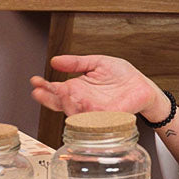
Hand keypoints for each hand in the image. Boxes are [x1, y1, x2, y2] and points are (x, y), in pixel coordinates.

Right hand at [30, 55, 165, 118]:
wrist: (143, 86)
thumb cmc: (122, 76)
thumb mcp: (97, 63)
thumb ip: (76, 63)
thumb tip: (54, 61)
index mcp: (77, 89)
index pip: (55, 91)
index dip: (44, 87)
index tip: (35, 81)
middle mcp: (82, 102)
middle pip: (61, 104)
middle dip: (50, 98)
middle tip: (42, 90)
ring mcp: (94, 111)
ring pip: (75, 112)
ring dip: (67, 103)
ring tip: (62, 91)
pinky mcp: (109, 116)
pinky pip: (95, 118)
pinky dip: (88, 112)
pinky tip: (82, 102)